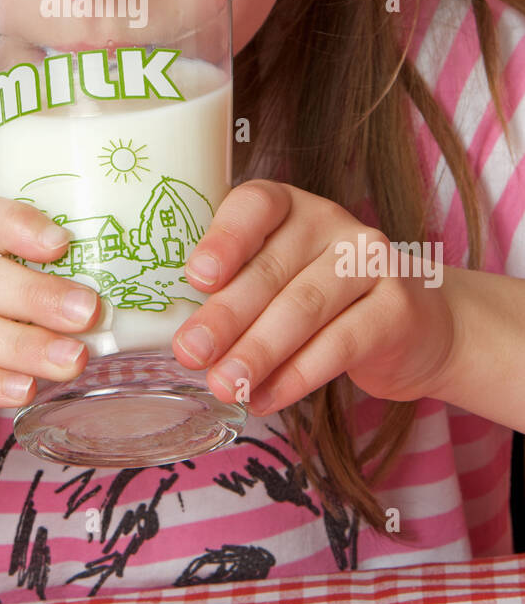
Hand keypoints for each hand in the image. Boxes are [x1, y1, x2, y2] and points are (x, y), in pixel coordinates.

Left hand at [171, 180, 456, 414]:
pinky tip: (266, 398)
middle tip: (191, 353)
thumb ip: (238, 292)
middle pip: (272, 268)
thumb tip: (184, 338)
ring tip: (223, 385)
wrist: (419, 326)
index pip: (257, 205)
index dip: (225, 239)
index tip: (195, 278)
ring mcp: (369, 262)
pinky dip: (298, 376)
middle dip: (226, 315)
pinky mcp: (397, 308)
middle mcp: (332, 224)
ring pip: (305, 307)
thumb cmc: (325, 301)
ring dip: (258, 351)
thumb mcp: (281, 281)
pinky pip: (341, 344)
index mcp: (291, 207)